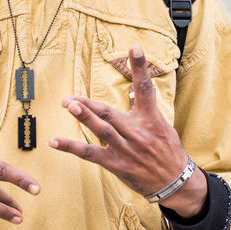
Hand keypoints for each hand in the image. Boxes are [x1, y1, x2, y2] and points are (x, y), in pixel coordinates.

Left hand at [49, 46, 206, 217]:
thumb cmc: (167, 151)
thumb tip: (133, 91)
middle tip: (69, 98)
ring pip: (101, 130)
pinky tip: (55, 142)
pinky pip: (91, 154)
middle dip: (88, 104)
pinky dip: (72, 147)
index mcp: (150, 118)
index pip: (145, 88)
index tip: (134, 47)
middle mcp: (136, 131)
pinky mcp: (117, 164)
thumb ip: (144, 109)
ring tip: (68, 105)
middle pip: (109, 113)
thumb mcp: (162, 126)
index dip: (140, 67)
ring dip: (83, 117)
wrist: (175, 182)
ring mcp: (125, 149)